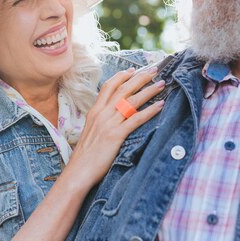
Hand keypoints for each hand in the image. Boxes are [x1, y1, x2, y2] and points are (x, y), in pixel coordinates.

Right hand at [64, 66, 164, 190]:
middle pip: (123, 89)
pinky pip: (135, 119)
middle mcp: (101, 113)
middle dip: (140, 78)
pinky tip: (159, 106)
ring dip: (148, 90)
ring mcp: (108, 123)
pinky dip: (149, 111)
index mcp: (94, 111)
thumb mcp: (90, 131)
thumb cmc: (85, 155)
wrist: (78, 171)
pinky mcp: (115, 135)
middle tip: (154, 70)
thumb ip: (100, 120)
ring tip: (161, 84)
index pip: (108, 86)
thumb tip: (112, 115)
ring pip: (131, 101)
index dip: (122, 76)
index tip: (133, 69)